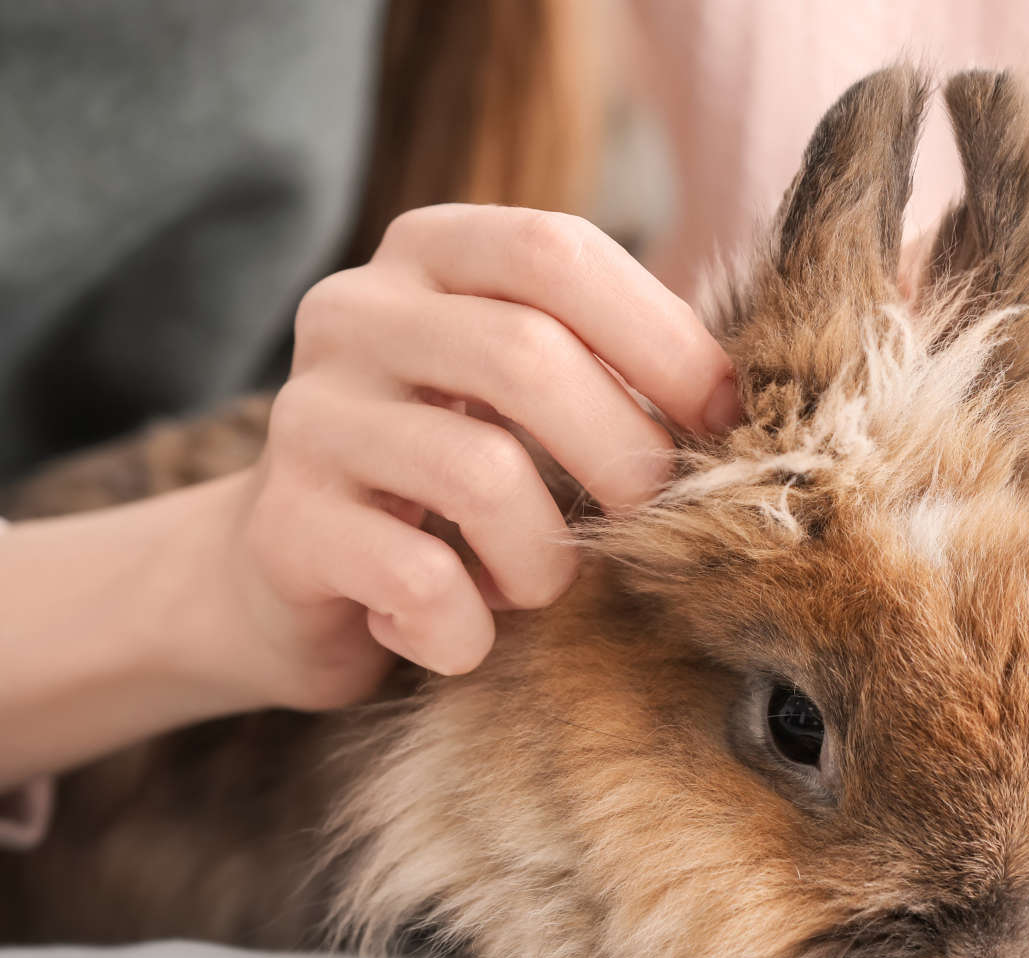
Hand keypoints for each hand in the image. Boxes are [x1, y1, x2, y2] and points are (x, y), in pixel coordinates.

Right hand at [210, 205, 739, 708]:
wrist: (290, 576)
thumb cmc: (452, 480)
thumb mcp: (527, 397)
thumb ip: (613, 368)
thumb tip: (748, 408)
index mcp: (429, 254)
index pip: (556, 253)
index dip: (660, 336)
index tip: (724, 418)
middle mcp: (352, 313)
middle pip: (524, 355)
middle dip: (621, 452)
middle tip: (650, 523)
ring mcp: (306, 415)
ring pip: (478, 472)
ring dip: (545, 558)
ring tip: (535, 589)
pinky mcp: (281, 525)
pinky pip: (419, 579)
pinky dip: (469, 628)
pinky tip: (461, 633)